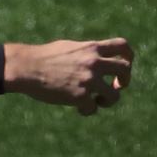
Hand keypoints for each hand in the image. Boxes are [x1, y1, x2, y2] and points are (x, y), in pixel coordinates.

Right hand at [3, 38, 132, 115]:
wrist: (27, 68)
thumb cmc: (43, 57)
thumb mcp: (69, 48)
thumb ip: (86, 52)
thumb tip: (96, 58)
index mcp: (91, 48)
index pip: (122, 46)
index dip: (129, 57)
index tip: (122, 67)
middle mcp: (94, 62)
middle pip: (125, 69)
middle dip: (124, 81)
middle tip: (114, 88)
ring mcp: (89, 79)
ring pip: (114, 95)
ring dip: (109, 100)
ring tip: (97, 102)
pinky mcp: (80, 96)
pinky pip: (93, 108)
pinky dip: (88, 110)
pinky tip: (79, 109)